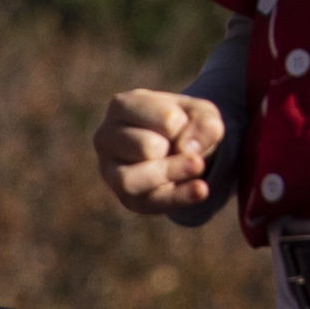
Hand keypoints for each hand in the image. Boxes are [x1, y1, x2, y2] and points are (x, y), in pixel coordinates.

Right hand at [96, 91, 226, 217]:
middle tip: (181, 146)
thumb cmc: (185, 124)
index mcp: (122, 106)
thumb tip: (187, 152)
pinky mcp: (125, 197)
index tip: (182, 123)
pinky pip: (149, 202)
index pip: (165, 118)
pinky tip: (201, 190)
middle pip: (145, 148)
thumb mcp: (203, 114)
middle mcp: (106, 138)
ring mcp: (110, 171)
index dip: (184, 124)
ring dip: (171, 174)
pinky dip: (179, 197)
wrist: (184, 150)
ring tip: (197, 166)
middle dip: (172, 149)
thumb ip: (204, 125)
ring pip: (130, 180)